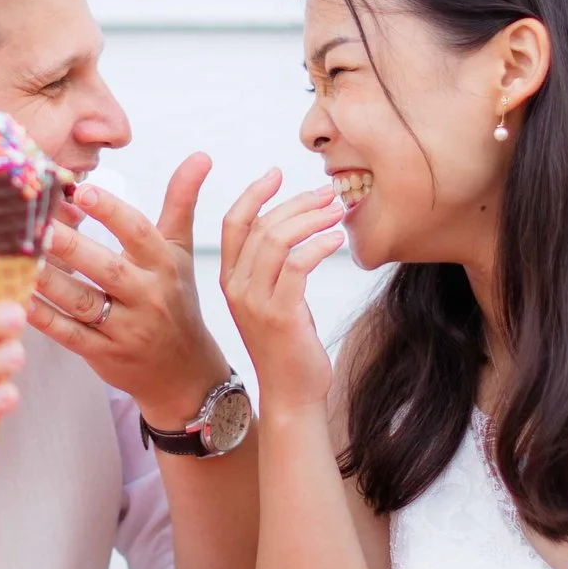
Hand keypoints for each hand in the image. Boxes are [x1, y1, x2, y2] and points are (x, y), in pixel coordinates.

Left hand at [28, 154, 234, 428]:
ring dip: (47, 279)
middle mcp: (148, 296)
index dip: (111, 211)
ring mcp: (126, 329)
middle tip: (35, 222)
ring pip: (81, 301)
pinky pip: (67, 334)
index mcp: (164, 265)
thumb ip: (181, 202)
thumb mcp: (181, 251)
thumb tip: (200, 156)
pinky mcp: (103, 355)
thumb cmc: (175, 300)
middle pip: (105, 266)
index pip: (138, 233)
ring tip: (17, 254)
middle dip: (69, 245)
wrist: (183, 372)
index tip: (81, 190)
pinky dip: (41, 316)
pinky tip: (16, 295)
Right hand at [218, 170, 344, 419]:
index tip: (276, 173)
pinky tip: (337, 240)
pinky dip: (319, 245)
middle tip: (328, 193)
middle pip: (260, 226)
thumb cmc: (289, 346)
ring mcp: (255, 302)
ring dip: (311, 218)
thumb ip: (276, 268)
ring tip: (337, 211)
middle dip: (296, 202)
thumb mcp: (274, 300)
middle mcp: (236, 288)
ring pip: (276, 240)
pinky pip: (298, 265)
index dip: (253, 193)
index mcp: (230, 280)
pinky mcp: (280, 315)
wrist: (292, 395)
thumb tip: (299, 227)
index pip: (234, 223)